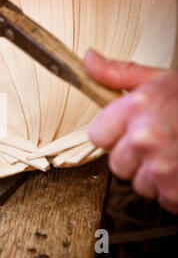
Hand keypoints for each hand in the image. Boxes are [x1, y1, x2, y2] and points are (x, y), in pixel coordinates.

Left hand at [84, 50, 177, 213]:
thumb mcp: (161, 78)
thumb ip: (119, 73)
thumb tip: (89, 59)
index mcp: (136, 108)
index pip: (97, 135)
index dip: (114, 134)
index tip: (129, 131)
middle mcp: (144, 139)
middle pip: (116, 163)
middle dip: (134, 156)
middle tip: (161, 142)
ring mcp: (160, 169)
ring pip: (138, 183)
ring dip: (154, 175)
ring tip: (177, 155)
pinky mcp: (176, 192)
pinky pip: (162, 198)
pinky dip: (174, 190)